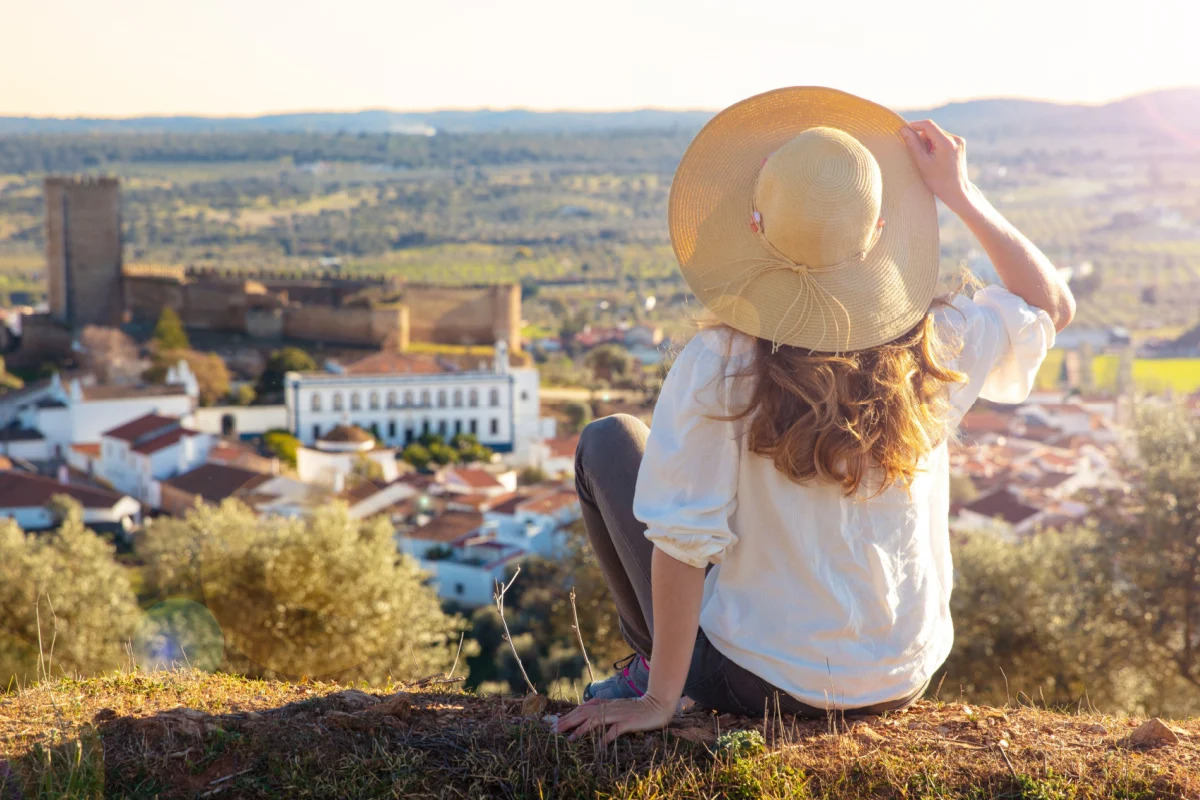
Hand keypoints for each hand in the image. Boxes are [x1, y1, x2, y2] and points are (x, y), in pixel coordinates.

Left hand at [554, 694, 675, 743]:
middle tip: (554, 731)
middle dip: (568, 722)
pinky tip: (599, 746)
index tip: (555, 723)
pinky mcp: (628, 722)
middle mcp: (609, 707)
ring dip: (581, 730)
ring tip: (570, 739)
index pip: (582, 708)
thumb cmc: (636, 708)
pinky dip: (606, 737)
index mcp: (605, 703)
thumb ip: (603, 709)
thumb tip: (586, 713)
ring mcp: (618, 714)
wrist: (657, 704)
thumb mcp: (616, 707)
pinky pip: (614, 730)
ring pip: (595, 720)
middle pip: (584, 713)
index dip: (568, 715)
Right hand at [901, 119, 974, 213]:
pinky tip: (936, 159)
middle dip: (922, 140)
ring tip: (929, 160)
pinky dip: (936, 146)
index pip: (928, 125)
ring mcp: (959, 141)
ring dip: (929, 144)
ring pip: (937, 135)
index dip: (914, 126)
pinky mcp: (960, 144)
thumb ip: (913, 144)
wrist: (957, 192)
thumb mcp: (922, 163)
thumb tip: (903, 129)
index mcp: (946, 143)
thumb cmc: (938, 181)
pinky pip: (943, 139)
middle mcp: (955, 139)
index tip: (904, 132)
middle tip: (921, 156)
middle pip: (932, 130)